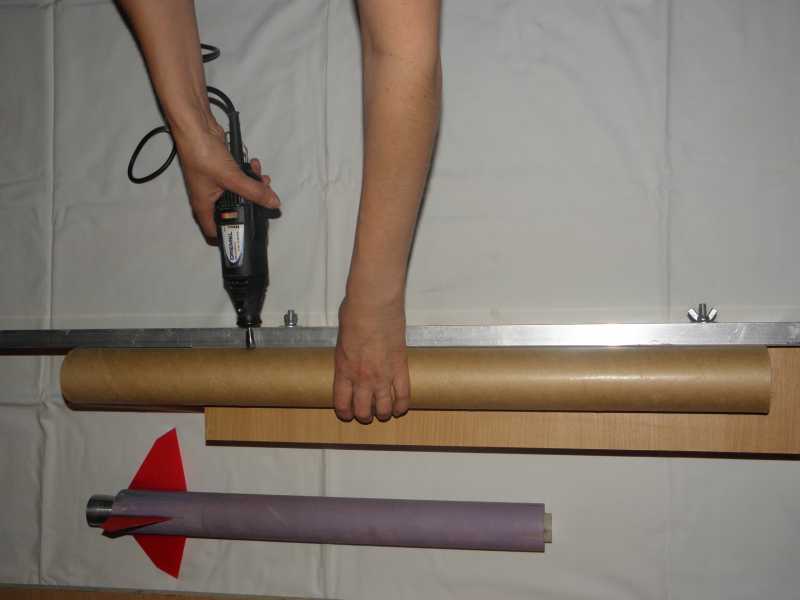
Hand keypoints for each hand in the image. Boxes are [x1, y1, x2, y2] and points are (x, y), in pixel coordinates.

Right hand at [171, 116, 279, 239]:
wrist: (195, 126)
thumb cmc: (204, 156)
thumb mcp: (231, 177)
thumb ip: (254, 191)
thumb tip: (274, 204)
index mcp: (203, 206)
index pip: (214, 231)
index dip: (229, 237)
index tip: (248, 235)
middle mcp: (208, 197)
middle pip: (232, 211)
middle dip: (249, 206)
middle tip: (264, 201)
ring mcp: (215, 183)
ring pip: (238, 193)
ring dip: (252, 187)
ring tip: (264, 179)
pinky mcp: (222, 170)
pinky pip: (238, 178)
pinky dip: (248, 174)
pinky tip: (255, 165)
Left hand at [333, 296, 410, 423]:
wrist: (373, 306)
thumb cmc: (354, 315)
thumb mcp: (341, 339)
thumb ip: (346, 354)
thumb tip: (350, 354)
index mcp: (343, 370)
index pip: (342, 403)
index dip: (346, 413)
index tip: (348, 414)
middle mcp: (361, 378)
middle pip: (363, 410)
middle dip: (365, 416)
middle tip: (367, 414)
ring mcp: (382, 375)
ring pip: (384, 408)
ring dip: (384, 413)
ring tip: (385, 412)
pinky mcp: (400, 368)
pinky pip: (403, 394)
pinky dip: (402, 405)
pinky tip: (401, 408)